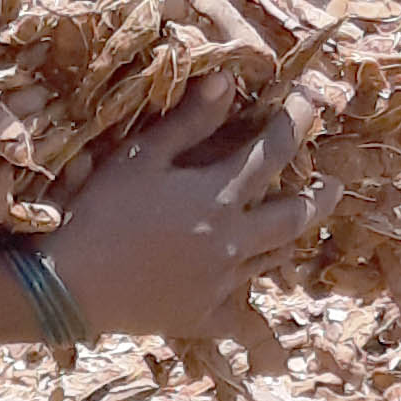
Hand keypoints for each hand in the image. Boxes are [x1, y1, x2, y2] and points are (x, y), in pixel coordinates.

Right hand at [41, 76, 337, 369]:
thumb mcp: (139, 158)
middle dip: (319, 197)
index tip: (311, 103)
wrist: (67, 286)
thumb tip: (229, 82)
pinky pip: (238, 318)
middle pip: (293, 216)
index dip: (296, 123)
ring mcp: (221, 283)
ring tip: (295, 232)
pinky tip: (253, 310)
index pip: (273, 152)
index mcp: (217, 196)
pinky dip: (249, 314)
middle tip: (333, 186)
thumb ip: (189, 123)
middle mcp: (232, 240)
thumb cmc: (98, 213)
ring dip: (288, 242)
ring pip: (271, 261)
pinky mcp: (201, 317)